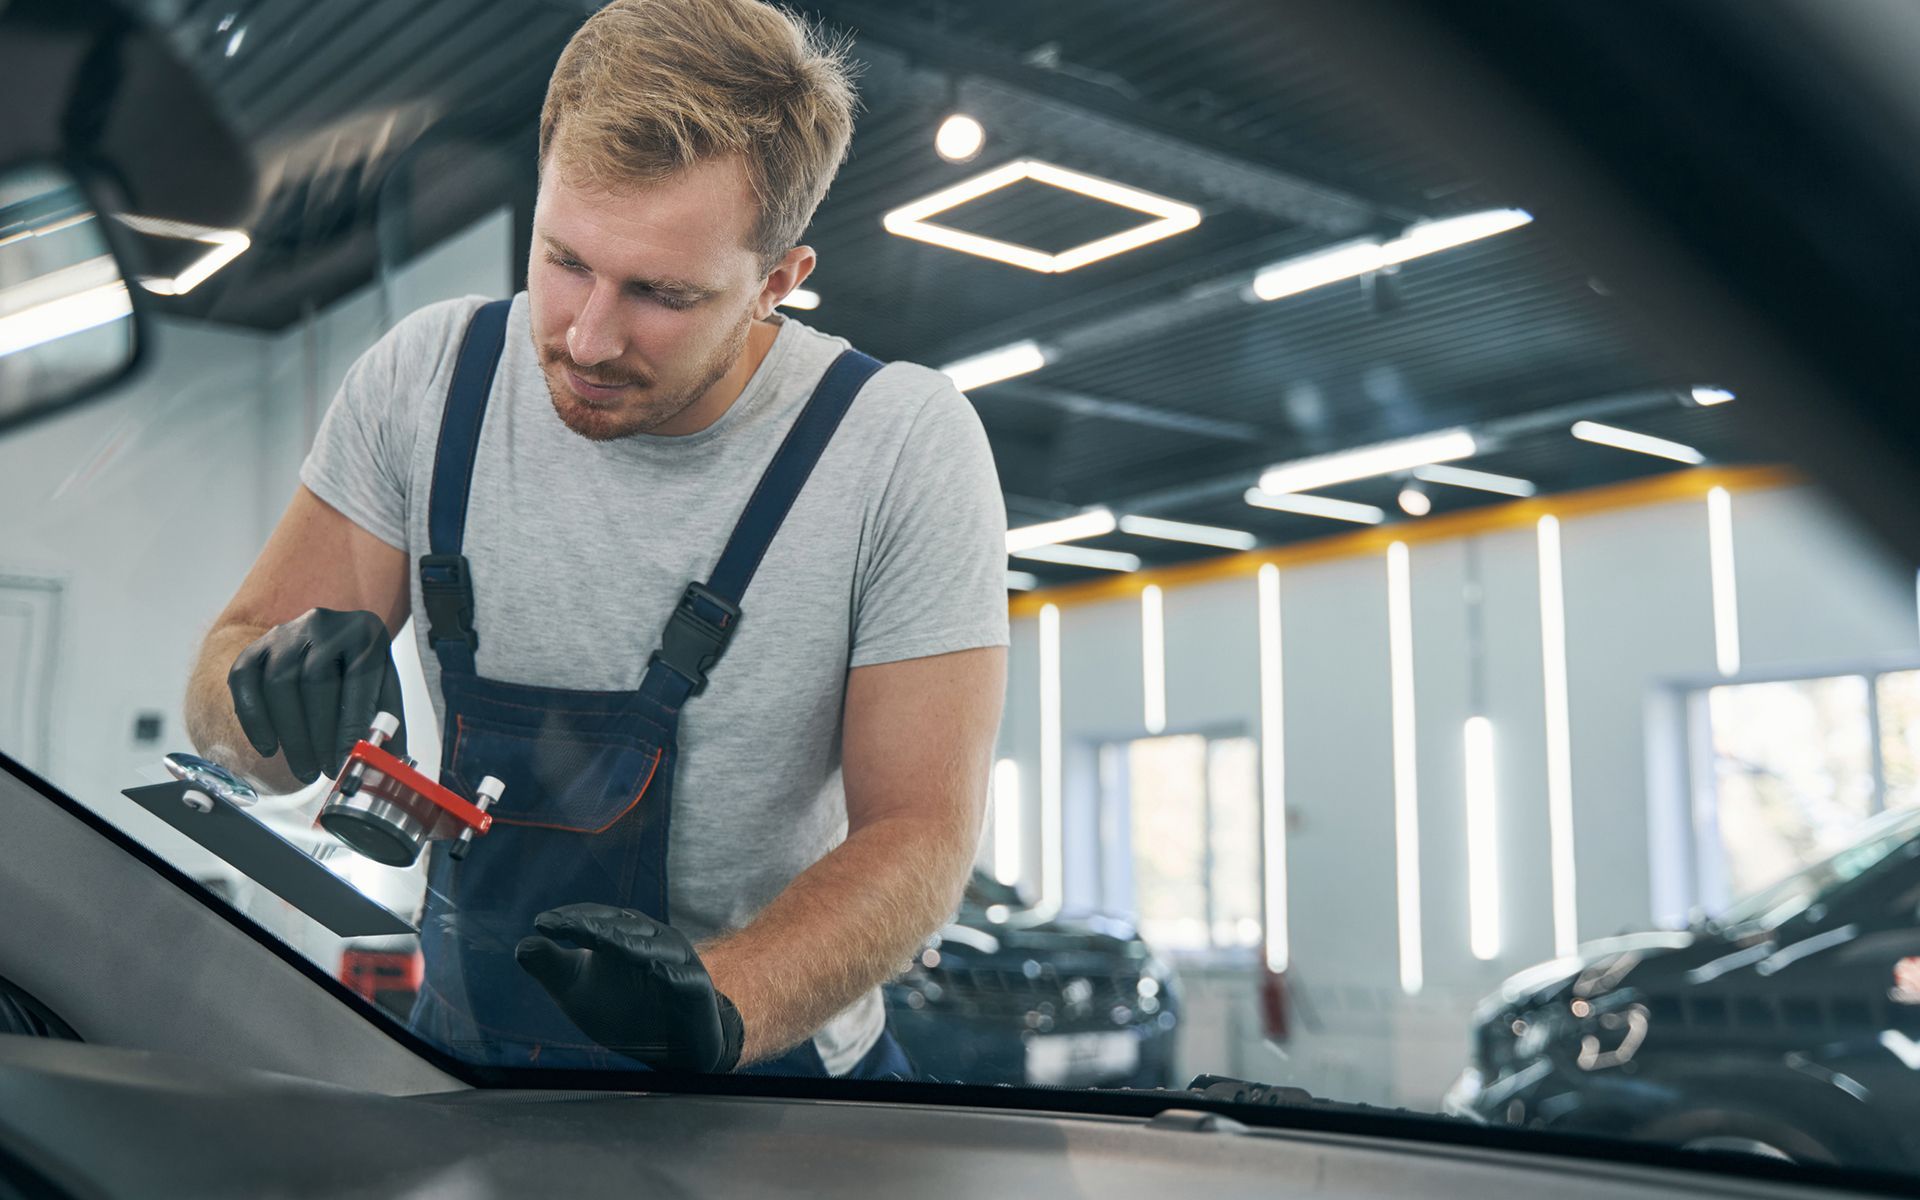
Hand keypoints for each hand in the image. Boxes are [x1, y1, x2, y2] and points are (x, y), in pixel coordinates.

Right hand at [227, 608, 405, 783]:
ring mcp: (285, 633)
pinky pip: (243, 681)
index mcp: (365, 632)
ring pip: (278, 684)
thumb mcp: (384, 690)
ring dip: (290, 734)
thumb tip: (386, 767)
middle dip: (318, 735)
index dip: (350, 724)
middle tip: (323, 772)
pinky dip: (254, 719)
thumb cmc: (361, 673)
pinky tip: (268, 748)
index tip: (346, 760)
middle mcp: (324, 625)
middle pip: (315, 681)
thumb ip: (387, 724)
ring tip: (304, 769)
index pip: (357, 679)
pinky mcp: (256, 647)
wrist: (330, 642)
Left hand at [515, 903, 744, 1072]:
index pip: (594, 919)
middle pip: (622, 927)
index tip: (541, 924)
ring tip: (602, 939)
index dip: (570, 919)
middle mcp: (651, 939)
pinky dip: (672, 973)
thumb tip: (522, 945)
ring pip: (653, 947)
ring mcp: (677, 962)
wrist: (672, 1048)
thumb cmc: (624, 1011)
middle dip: (593, 925)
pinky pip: (685, 978)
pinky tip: (655, 970)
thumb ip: (551, 968)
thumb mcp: (578, 993)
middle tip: (565, 925)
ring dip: (629, 942)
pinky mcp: (696, 988)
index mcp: (622, 935)